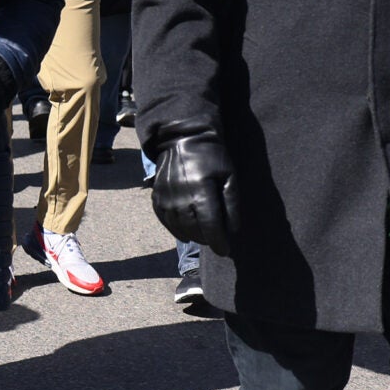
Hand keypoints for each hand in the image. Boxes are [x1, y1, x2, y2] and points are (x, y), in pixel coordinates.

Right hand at [151, 132, 239, 257]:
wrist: (182, 139)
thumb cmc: (212, 157)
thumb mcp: (229, 176)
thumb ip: (232, 204)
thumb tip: (232, 230)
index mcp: (201, 190)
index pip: (210, 226)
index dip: (219, 242)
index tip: (226, 251)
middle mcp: (180, 197)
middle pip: (194, 230)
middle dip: (207, 240)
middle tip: (216, 241)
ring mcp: (165, 198)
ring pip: (179, 228)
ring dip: (193, 237)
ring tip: (204, 237)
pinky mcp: (156, 197)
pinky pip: (165, 221)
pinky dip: (176, 230)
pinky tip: (186, 234)